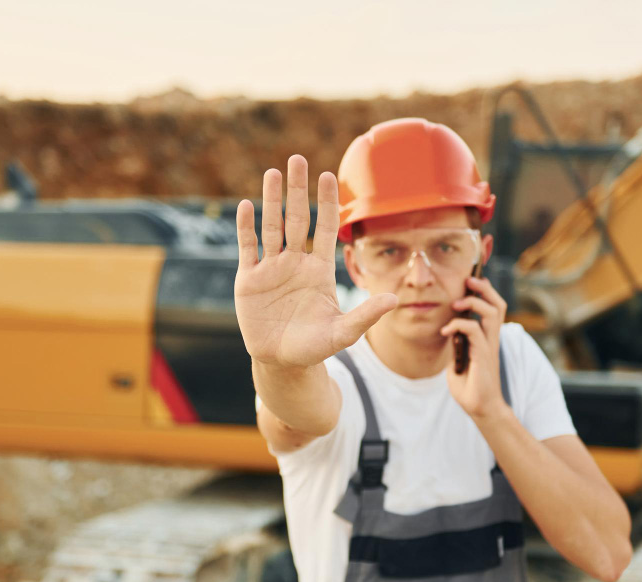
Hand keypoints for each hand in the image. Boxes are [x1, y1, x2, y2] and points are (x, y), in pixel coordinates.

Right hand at [234, 155, 397, 368]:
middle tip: (297, 159)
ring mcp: (271, 269)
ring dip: (271, 200)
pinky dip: (246, 227)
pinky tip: (247, 206)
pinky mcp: (249, 280)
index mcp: (319, 269)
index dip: (327, 202)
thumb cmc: (315, 346)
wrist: (282, 361)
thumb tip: (395, 299)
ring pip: (271, 227)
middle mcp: (295, 262)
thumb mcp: (343, 333)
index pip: (325, 227)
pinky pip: (247, 248)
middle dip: (296, 190)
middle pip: (296, 218)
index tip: (327, 176)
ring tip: (273, 172)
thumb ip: (365, 315)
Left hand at [440, 276, 508, 419]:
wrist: (480, 409)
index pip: (493, 308)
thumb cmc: (470, 387)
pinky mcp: (483, 355)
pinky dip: (458, 325)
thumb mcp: (459, 361)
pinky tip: (446, 331)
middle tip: (469, 280)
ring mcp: (489, 346)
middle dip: (484, 288)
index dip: (485, 292)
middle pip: (498, 304)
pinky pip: (474, 330)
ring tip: (457, 302)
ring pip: (492, 312)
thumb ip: (457, 345)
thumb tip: (450, 332)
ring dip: (475, 301)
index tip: (471, 282)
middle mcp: (492, 339)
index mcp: (487, 339)